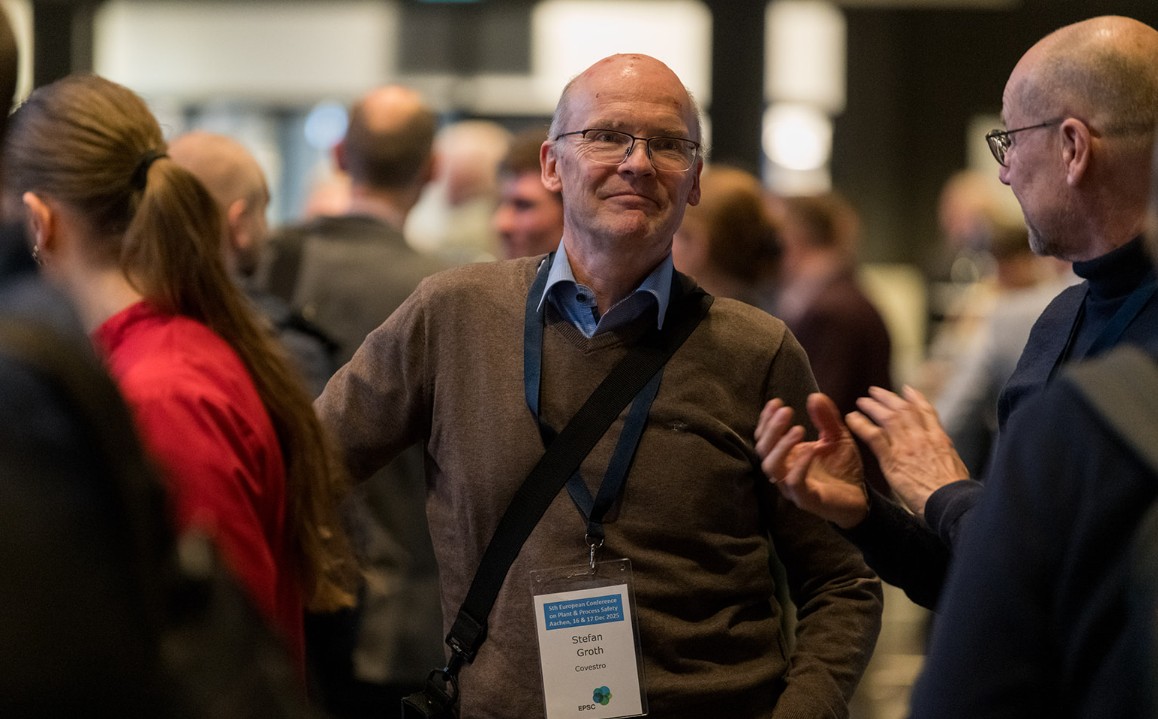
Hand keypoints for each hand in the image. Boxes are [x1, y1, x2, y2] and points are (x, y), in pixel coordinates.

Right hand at [755, 393, 868, 528]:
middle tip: (786, 411)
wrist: (861, 498)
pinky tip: (811, 449)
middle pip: (763, 448)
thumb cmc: (843, 467)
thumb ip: (826, 418)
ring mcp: (791, 487)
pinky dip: (799, 465)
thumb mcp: (837, 437)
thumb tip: (815, 396)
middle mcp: (782, 471)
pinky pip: (794, 482)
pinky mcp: (805, 499)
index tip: (777, 402)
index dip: (767, 419)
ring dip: (781, 445)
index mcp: (785, 456)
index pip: (764, 436)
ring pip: (771, 466)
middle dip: (772, 428)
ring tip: (798, 429)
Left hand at [847, 385, 969, 519]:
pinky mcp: (893, 458)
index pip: (927, 412)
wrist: (951, 503)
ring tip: (862, 401)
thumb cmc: (955, 493)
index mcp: (940, 439)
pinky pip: (873, 435)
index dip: (916, 399)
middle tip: (875, 391)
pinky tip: (852, 418)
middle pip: (904, 410)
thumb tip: (942, 457)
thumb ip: (944, 456)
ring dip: (873, 406)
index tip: (907, 390)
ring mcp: (907, 446)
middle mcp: (923, 437)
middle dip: (889, 398)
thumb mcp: (955, 467)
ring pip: (888, 417)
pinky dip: (861, 424)